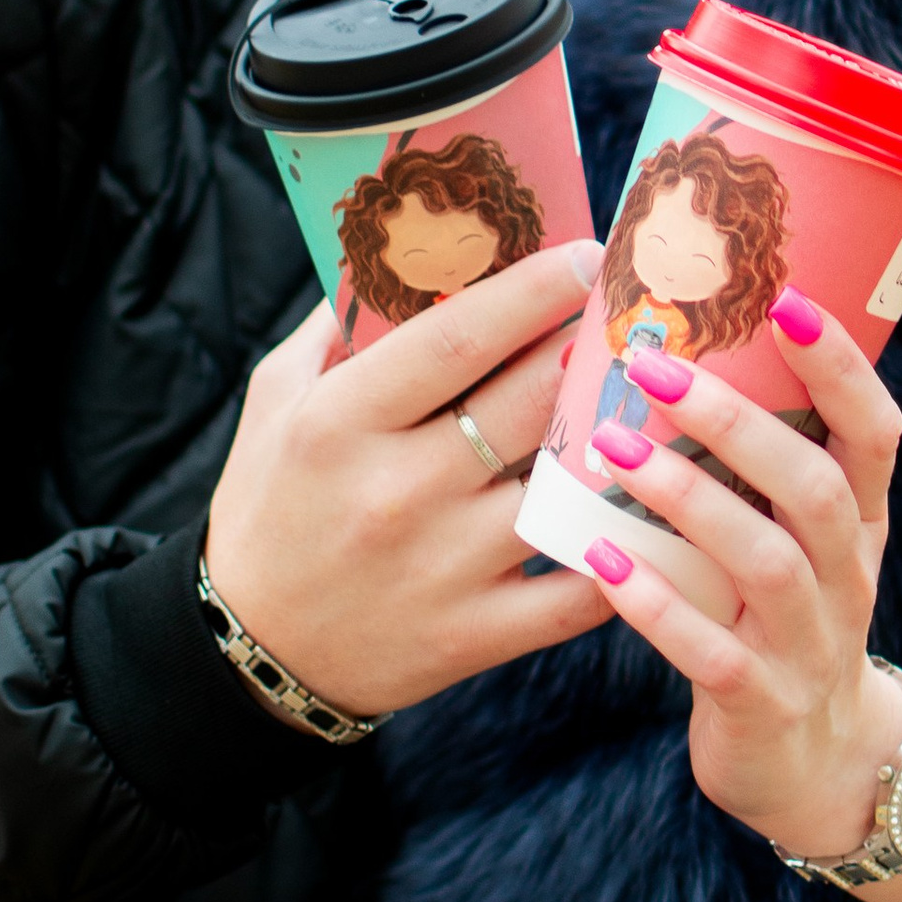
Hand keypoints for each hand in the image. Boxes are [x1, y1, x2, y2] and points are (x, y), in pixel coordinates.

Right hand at [205, 241, 609, 719]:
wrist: (254, 650)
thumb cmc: (270, 507)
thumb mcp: (277, 400)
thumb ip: (339, 326)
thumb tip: (408, 251)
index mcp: (342, 422)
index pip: (458, 337)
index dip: (534, 290)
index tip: (586, 257)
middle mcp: (396, 490)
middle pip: (528, 400)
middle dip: (589, 349)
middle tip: (628, 320)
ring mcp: (443, 567)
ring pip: (564, 489)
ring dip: (617, 445)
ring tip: (647, 408)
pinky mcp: (476, 634)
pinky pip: (579, 591)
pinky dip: (622, 556)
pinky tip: (644, 517)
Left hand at [577, 293, 901, 901]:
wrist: (817, 772)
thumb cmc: (781, 627)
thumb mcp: (795, 548)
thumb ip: (758, 475)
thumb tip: (679, 357)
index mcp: (859, 526)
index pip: (874, 433)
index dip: (840, 368)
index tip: (785, 301)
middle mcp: (847, 577)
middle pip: (816, 488)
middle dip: (739, 424)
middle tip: (655, 366)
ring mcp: (810, 645)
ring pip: (767, 563)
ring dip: (690, 501)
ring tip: (613, 450)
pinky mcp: (761, 704)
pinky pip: (713, 653)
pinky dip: (660, 607)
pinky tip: (604, 563)